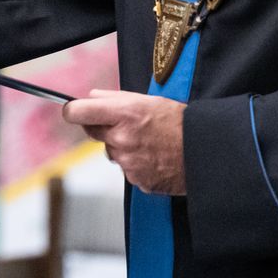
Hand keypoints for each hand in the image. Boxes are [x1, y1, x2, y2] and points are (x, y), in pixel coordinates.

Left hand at [62, 88, 186, 194]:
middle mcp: (122, 138)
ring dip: (122, 147)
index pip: (77, 112)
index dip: (73, 111)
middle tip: (127, 124)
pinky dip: (136, 163)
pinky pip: (126, 169)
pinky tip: (154, 156)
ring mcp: (128, 162)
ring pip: (111, 152)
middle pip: (92, 132)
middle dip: (103, 127)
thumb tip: (90, 97)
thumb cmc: (179, 122)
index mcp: (124, 113)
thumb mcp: (149, 99)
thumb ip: (115, 98)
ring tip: (149, 142)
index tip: (74, 111)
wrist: (204, 151)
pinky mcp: (136, 180)